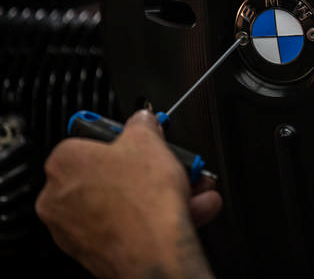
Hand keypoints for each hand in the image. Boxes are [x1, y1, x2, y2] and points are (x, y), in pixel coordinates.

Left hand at [35, 111, 219, 278]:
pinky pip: (128, 225)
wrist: (153, 253)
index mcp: (64, 162)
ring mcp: (75, 228)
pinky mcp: (94, 251)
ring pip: (125, 201)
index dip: (127, 140)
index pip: (93, 140)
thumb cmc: (144, 200)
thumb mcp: (149, 139)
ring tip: (194, 190)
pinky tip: (189, 211)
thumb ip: (143, 123)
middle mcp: (60, 196)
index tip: (145, 141)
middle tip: (174, 166)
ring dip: (163, 193)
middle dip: (153, 169)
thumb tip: (143, 119)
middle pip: (113, 173)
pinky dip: (156, 217)